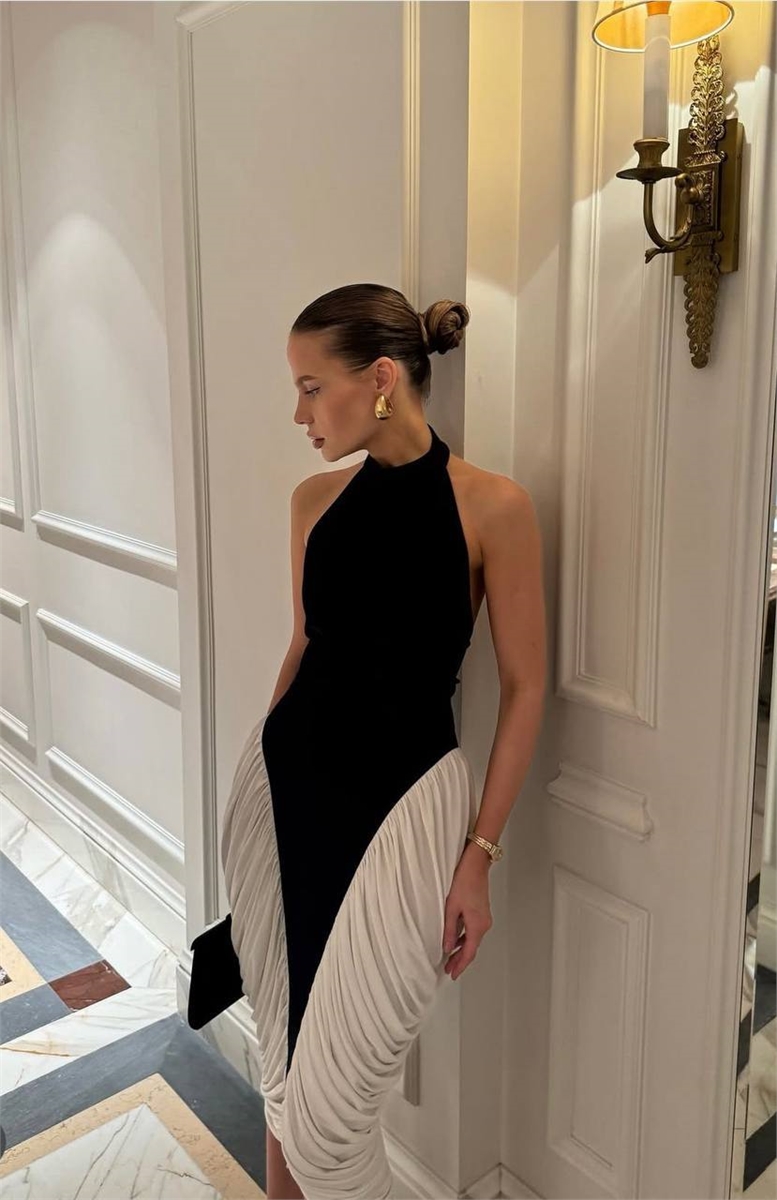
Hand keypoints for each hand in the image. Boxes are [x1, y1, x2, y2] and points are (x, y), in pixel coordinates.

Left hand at [442, 844, 493, 979]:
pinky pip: (473, 931)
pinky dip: (465, 939)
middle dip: (460, 960)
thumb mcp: (451, 908)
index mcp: (477, 925)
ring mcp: (484, 918)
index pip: (469, 952)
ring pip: (473, 940)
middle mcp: (484, 924)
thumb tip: (447, 948)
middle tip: (449, 969)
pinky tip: (456, 940)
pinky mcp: (482, 912)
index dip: (460, 965)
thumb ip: (449, 930)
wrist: (476, 865)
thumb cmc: (463, 882)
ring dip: (462, 949)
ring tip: (449, 958)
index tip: (453, 974)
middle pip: (472, 948)